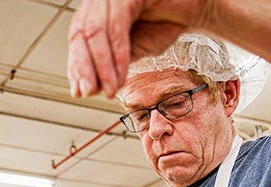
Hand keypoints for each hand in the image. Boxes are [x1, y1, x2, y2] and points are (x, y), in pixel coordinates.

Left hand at [66, 0, 204, 98]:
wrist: (193, 8)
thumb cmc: (162, 23)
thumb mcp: (131, 49)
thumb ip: (108, 64)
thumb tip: (87, 88)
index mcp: (95, 11)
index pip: (77, 39)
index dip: (76, 66)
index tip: (79, 92)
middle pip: (82, 34)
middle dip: (85, 68)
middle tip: (89, 93)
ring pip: (96, 32)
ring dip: (103, 68)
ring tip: (110, 90)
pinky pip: (116, 26)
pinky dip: (117, 56)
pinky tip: (120, 76)